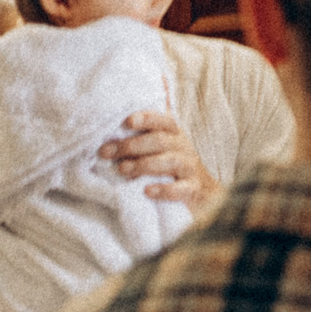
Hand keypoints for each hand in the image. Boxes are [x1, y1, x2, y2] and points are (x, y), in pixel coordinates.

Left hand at [97, 110, 216, 212]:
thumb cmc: (172, 166)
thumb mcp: (162, 147)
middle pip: (160, 140)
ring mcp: (190, 168)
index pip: (162, 120)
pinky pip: (180, 188)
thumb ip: (144, 134)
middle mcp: (183, 147)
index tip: (126, 122)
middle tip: (106, 152)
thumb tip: (116, 126)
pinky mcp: (193, 189)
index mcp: (174, 134)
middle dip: (132, 145)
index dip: (146, 118)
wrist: (203, 193)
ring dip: (144, 164)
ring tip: (122, 169)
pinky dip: (163, 189)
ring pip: (170, 161)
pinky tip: (147, 190)